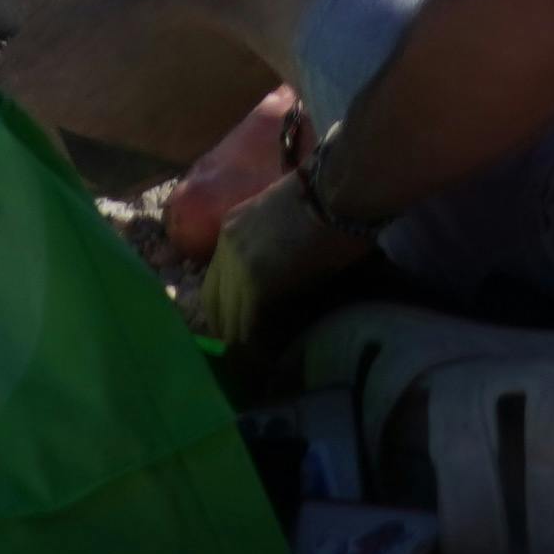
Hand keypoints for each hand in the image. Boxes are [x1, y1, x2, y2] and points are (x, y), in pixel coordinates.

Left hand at [199, 163, 371, 354]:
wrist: (339, 189)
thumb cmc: (328, 200)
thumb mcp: (285, 222)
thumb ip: (272, 250)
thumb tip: (281, 284)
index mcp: (231, 228)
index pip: (215, 281)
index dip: (227, 309)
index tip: (242, 329)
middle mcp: (225, 246)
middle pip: (213, 304)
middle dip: (229, 330)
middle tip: (249, 356)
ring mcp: (237, 265)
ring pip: (229, 318)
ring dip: (244, 343)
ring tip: (260, 363)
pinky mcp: (256, 282)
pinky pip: (248, 324)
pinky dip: (258, 344)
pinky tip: (270, 356)